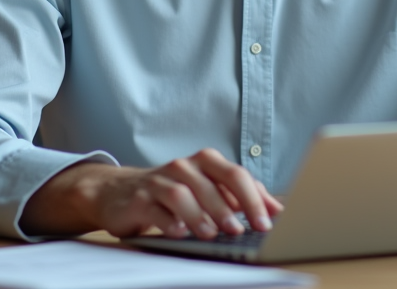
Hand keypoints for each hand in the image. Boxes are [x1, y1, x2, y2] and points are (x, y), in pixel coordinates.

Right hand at [20, 148, 283, 238]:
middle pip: (213, 181)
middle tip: (240, 230)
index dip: (254, 198)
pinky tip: (179, 233)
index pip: (236, 175)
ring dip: (200, 215)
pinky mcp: (140, 198)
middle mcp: (184, 166)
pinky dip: (170, 221)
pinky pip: (156, 208)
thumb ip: (239, 196)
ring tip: (211, 234)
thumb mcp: (208, 190)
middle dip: (230, 207)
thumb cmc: (174, 192)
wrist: (120, 192)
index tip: (268, 221)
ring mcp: (161, 180)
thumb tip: (275, 209)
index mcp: (206, 162)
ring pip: (184, 194)